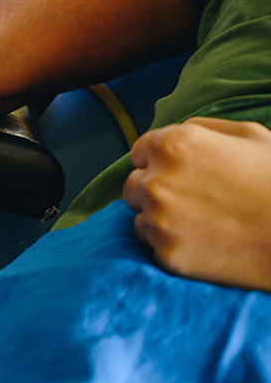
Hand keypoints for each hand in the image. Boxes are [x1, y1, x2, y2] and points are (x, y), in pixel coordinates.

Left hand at [123, 117, 270, 290]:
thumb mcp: (249, 135)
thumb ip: (202, 129)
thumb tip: (176, 131)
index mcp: (173, 145)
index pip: (139, 151)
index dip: (159, 162)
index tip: (179, 174)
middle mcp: (157, 180)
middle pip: (134, 185)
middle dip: (155, 190)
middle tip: (192, 201)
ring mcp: (159, 219)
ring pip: (140, 217)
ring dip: (159, 219)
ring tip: (201, 223)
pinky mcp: (167, 253)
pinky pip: (153, 246)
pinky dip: (170, 244)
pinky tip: (204, 243)